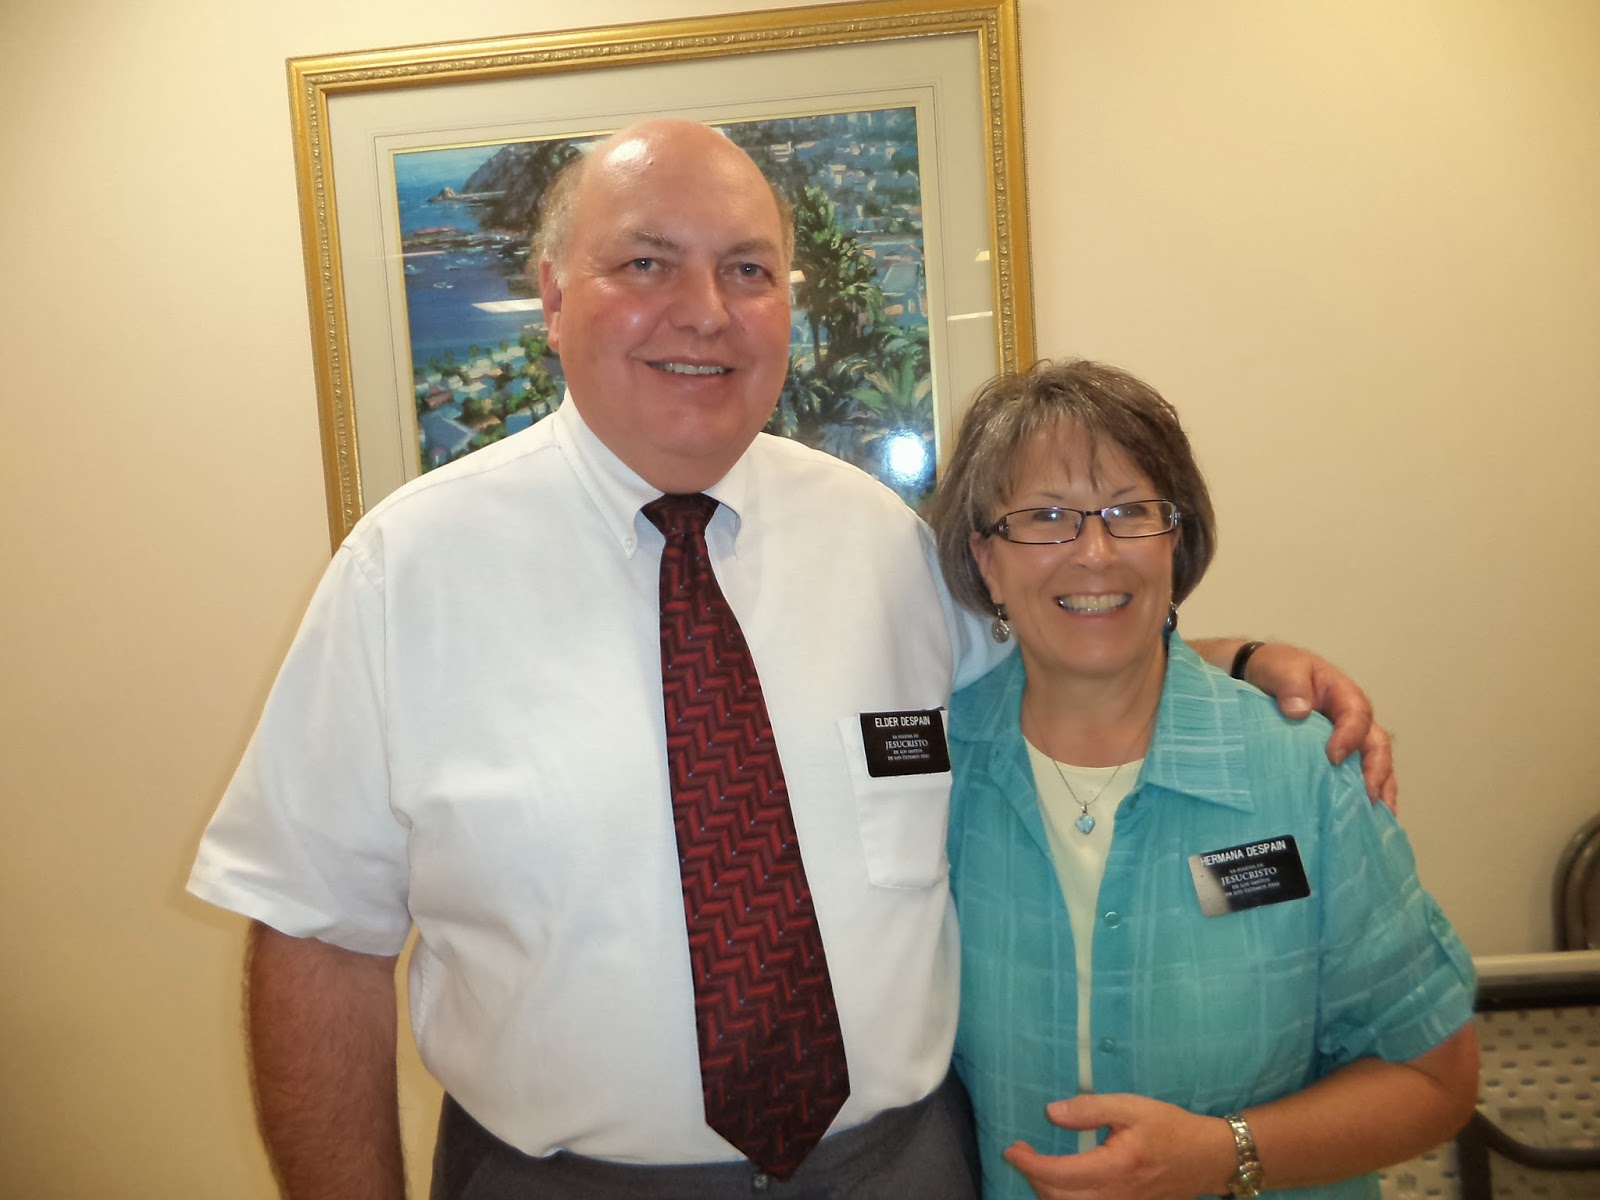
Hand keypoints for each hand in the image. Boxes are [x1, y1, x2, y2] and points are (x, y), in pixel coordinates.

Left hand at [1002, 1093, 1234, 1199]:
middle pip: (1058, 1198)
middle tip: (1022, 1153)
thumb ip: (1090, 1109)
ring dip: (1047, 1192)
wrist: (1207, 1158)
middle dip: (1033, 1177)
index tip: (1012, 1149)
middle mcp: (1116, 1196)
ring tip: (1037, 1167)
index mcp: (1115, 1167)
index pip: (1058, 1174)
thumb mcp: (1131, 1107)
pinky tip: (1060, 1185)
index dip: (1029, 1164)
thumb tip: (1051, 1113)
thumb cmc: (1170, 1127)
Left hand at [1243, 643, 1396, 810]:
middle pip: (1376, 746)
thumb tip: (1299, 711)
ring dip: (1379, 791)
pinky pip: (1354, 777)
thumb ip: (1290, 685)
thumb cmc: (1274, 669)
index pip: (1356, 716)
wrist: (1256, 676)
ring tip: (1377, 819)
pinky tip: (1360, 820)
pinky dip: (1360, 797)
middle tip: (1369, 798)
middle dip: (1377, 773)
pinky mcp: (1333, 758)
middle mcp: (1351, 721)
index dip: (1349, 737)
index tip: (1333, 757)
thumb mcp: (1280, 668)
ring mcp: (1346, 741)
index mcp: (1342, 695)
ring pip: (1373, 766)